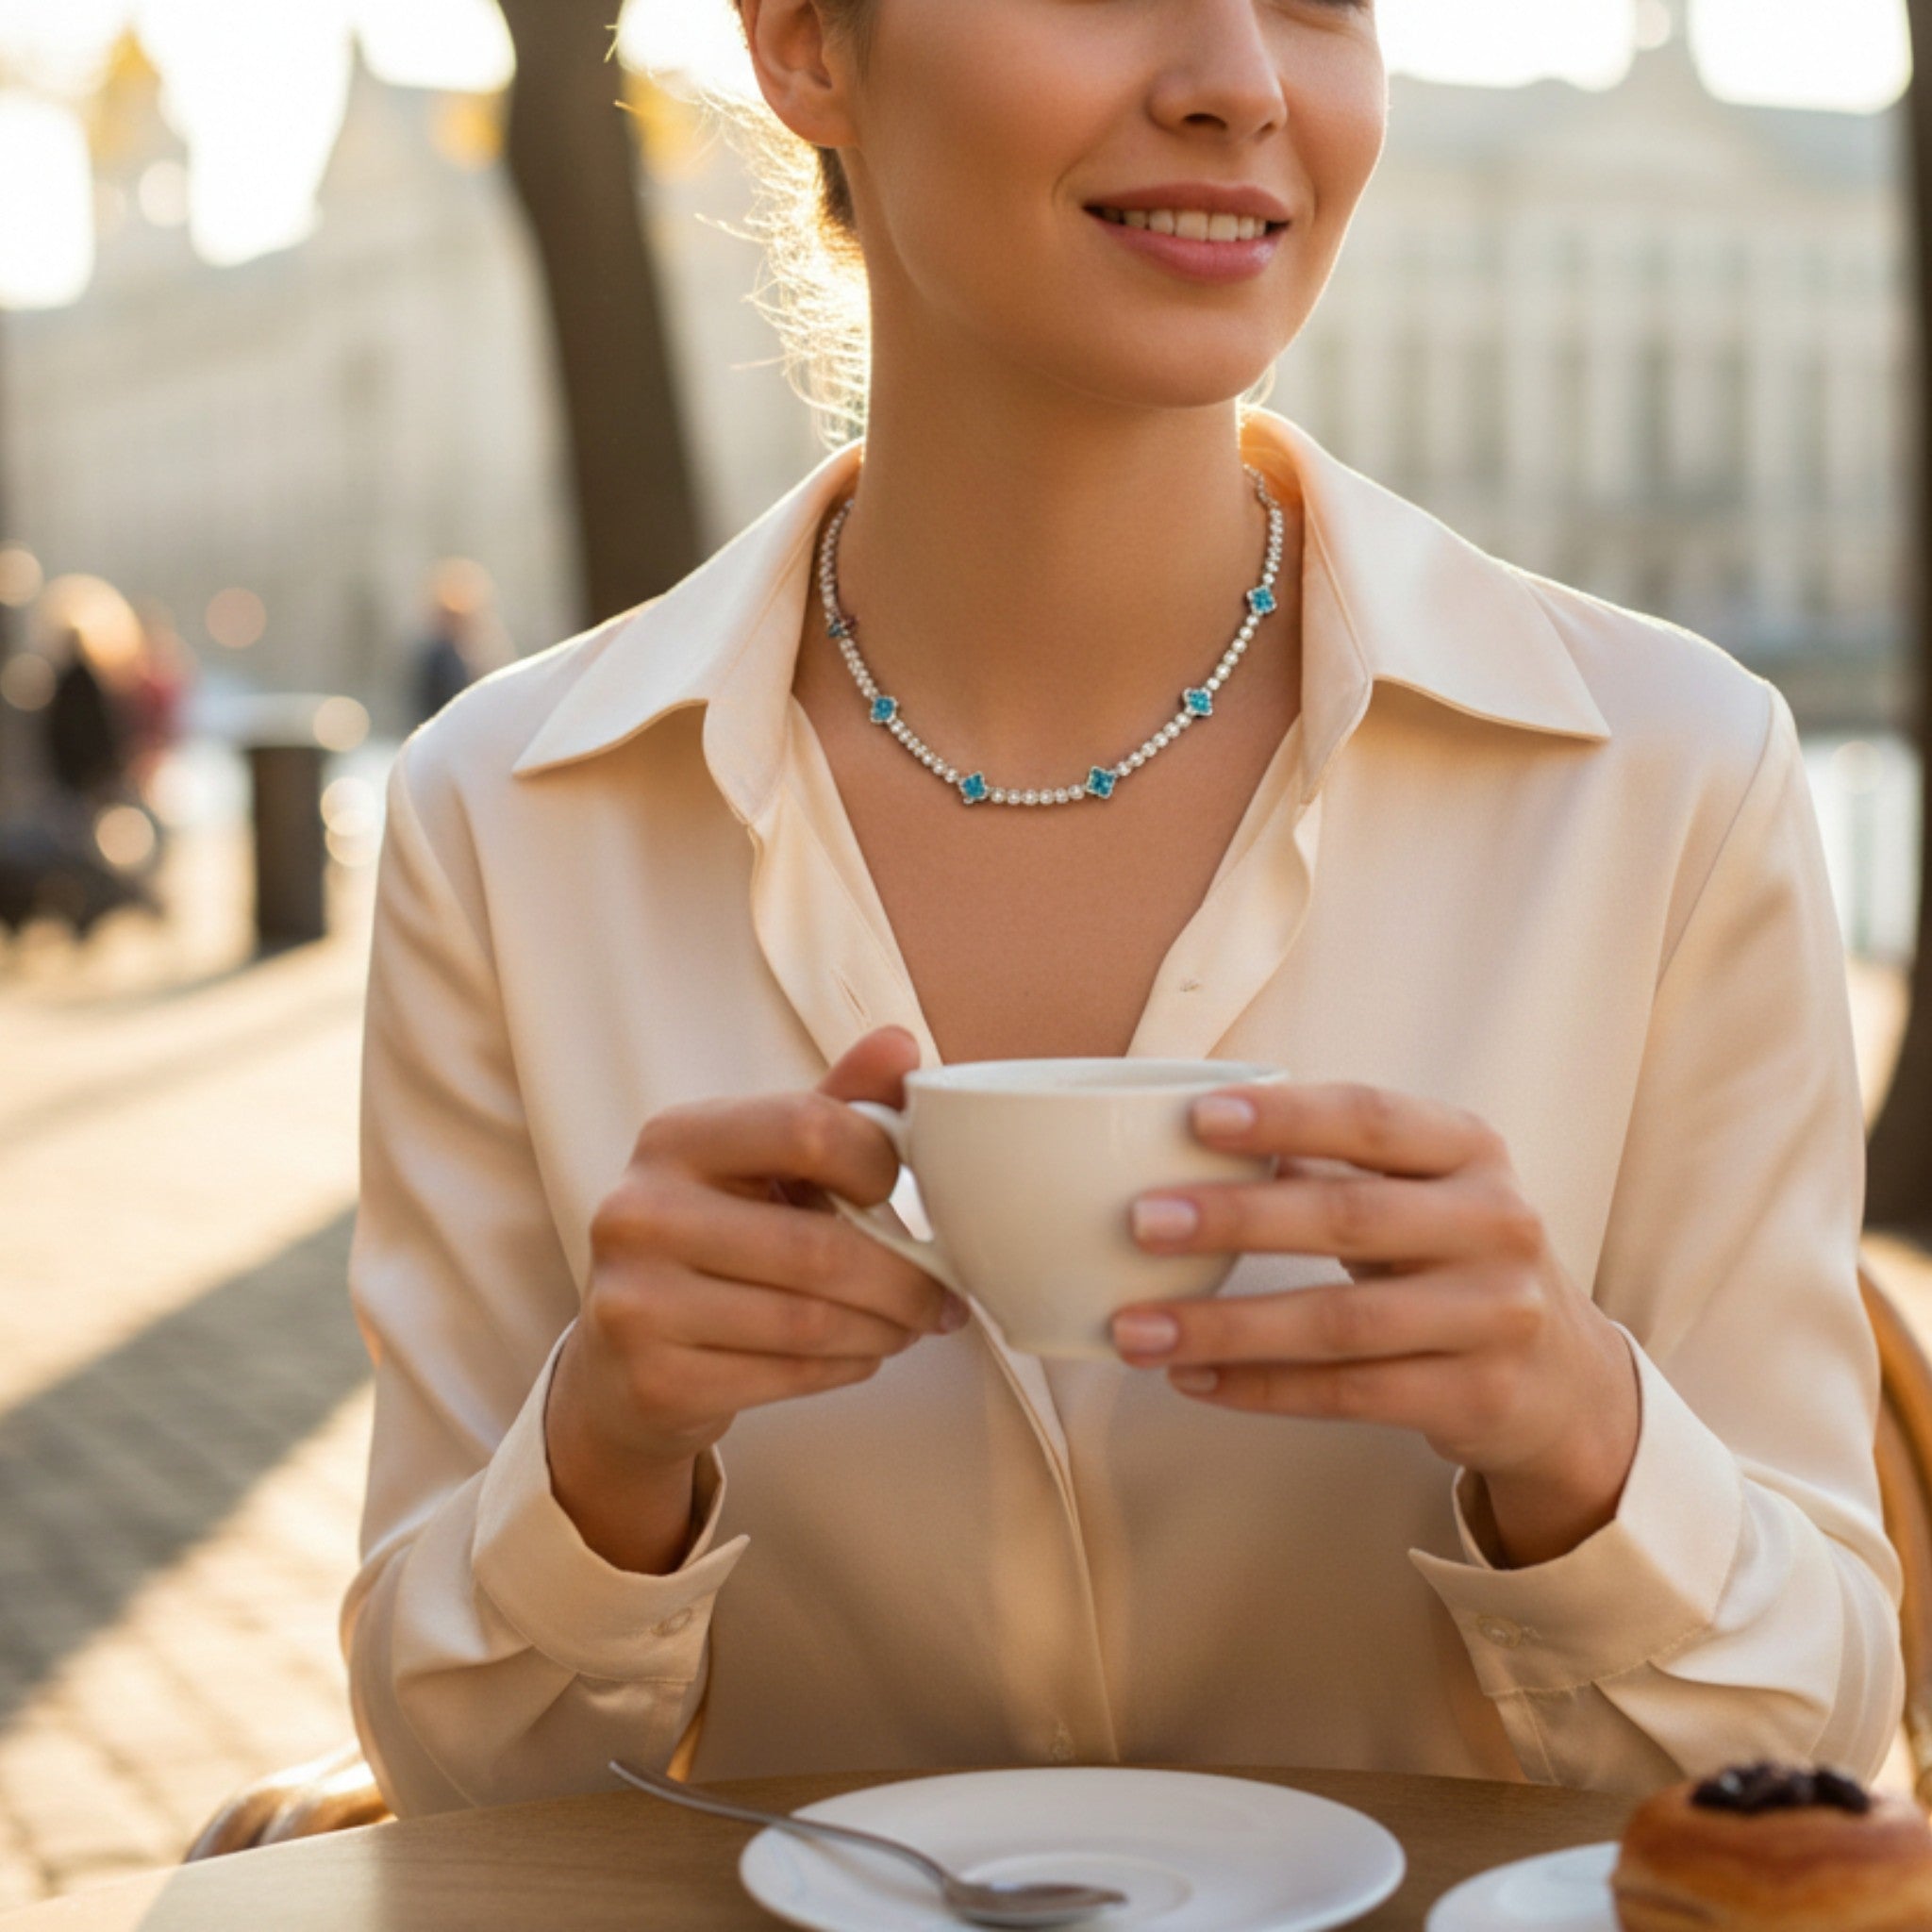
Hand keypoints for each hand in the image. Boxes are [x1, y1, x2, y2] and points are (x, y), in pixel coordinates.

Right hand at [547, 1027, 966, 1570]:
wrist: (623, 1356)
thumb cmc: (716, 1238)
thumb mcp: (766, 1162)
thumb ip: (835, 1105)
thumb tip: (900, 1044)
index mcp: (675, 1137)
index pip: (808, 1128)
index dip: (878, 1163)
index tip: (898, 1192)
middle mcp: (640, 1212)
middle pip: (820, 1248)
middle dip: (905, 1280)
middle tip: (942, 1296)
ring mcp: (637, 1301)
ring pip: (811, 1321)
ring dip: (884, 1328)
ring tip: (909, 1325)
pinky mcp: (654, 1379)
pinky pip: (788, 1375)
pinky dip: (847, 1367)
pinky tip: (858, 1353)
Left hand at [1110, 1082, 1640, 1566]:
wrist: (1565, 1379)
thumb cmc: (1455, 1258)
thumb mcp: (1419, 1191)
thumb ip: (1330, 1162)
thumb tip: (1192, 1139)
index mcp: (1470, 1150)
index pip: (1371, 1119)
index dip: (1285, 1116)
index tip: (1197, 1116)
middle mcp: (1495, 1224)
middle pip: (1349, 1217)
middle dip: (1236, 1219)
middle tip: (1143, 1222)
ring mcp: (1494, 1316)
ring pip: (1339, 1322)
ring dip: (1225, 1326)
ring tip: (1136, 1328)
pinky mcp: (1478, 1397)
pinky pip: (1348, 1394)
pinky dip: (1261, 1388)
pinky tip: (1193, 1380)